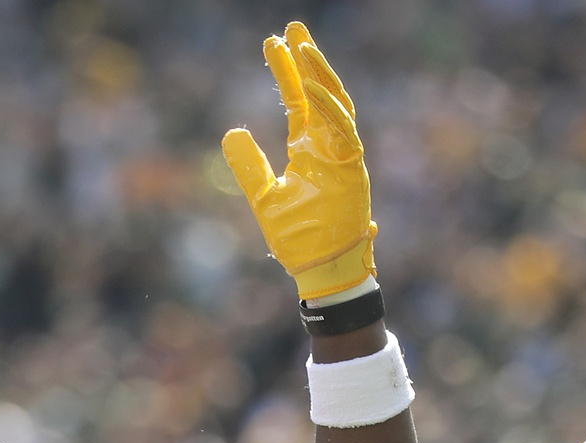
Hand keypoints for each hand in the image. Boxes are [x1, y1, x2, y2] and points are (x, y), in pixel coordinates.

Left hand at [222, 21, 375, 298]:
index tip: (272, 43)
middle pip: (319, 93)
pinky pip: (345, 132)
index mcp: (308, 151)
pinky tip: (313, 91)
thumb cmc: (298, 241)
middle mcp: (327, 148)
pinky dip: (331, 111)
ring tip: (302, 47)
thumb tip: (232, 131)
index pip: (297, 101)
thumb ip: (249, 166)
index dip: (286, 72)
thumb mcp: (264, 198)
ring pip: (336, 105)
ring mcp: (342, 157)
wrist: (319, 272)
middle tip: (292, 27)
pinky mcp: (353, 171)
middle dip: (306, 60)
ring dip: (320, 76)